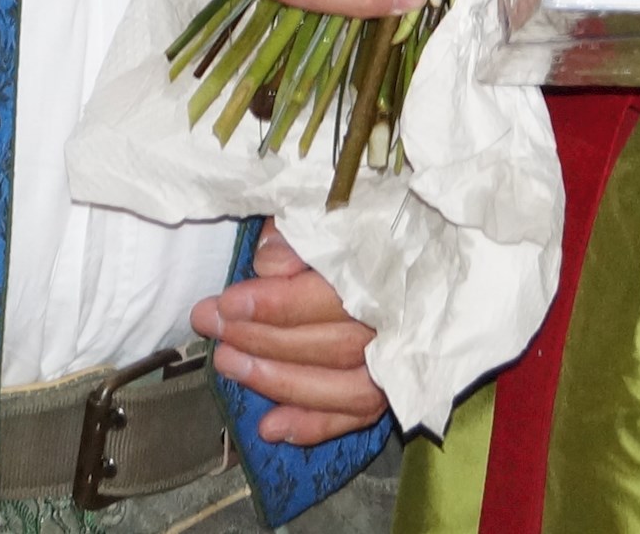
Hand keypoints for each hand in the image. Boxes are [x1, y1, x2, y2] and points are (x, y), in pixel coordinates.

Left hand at [191, 226, 386, 444]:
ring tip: (227, 363)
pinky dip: (314, 425)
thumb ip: (305, 234)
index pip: (331, 297)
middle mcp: (403, 325)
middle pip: (333, 345)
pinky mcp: (396, 389)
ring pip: (345, 388)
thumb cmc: (370, 226)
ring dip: (280, 382)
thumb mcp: (340, 212)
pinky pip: (358, 417)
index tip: (229, 303)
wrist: (428, 245)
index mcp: (393, 273)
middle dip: (263, 339)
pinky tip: (270, 427)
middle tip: (212, 324)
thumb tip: (270, 262)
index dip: (277, 304)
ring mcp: (402, 362)